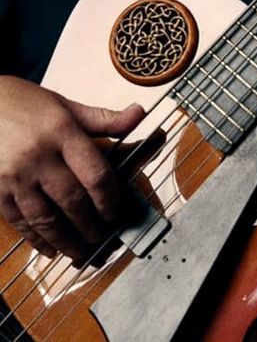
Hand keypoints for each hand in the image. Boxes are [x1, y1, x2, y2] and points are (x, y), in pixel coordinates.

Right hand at [0, 76, 142, 260]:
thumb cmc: (24, 104)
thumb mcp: (66, 106)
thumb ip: (104, 119)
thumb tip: (140, 114)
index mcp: (63, 134)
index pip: (95, 174)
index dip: (109, 199)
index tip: (114, 213)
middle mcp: (39, 157)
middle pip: (72, 201)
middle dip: (90, 225)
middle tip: (102, 240)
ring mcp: (14, 176)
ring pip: (45, 218)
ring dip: (65, 240)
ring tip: (81, 253)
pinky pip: (18, 220)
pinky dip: (35, 238)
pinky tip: (49, 249)